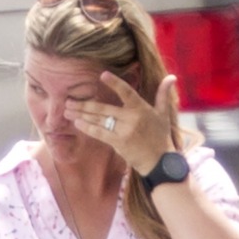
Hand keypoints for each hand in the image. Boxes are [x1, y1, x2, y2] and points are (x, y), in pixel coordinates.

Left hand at [64, 71, 179, 174]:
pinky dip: (87, 127)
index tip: (102, 75)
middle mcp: (132, 118)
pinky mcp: (119, 143)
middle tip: (68, 100)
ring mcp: (125, 131)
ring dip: (81, 114)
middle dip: (84, 104)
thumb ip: (163, 95)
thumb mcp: (164, 114)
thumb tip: (171, 77)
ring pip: (99, 119)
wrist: (161, 162)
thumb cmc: (161, 138)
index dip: (115, 84)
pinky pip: (100, 133)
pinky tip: (77, 122)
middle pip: (104, 108)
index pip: (127, 92)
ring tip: (67, 110)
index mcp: (142, 108)